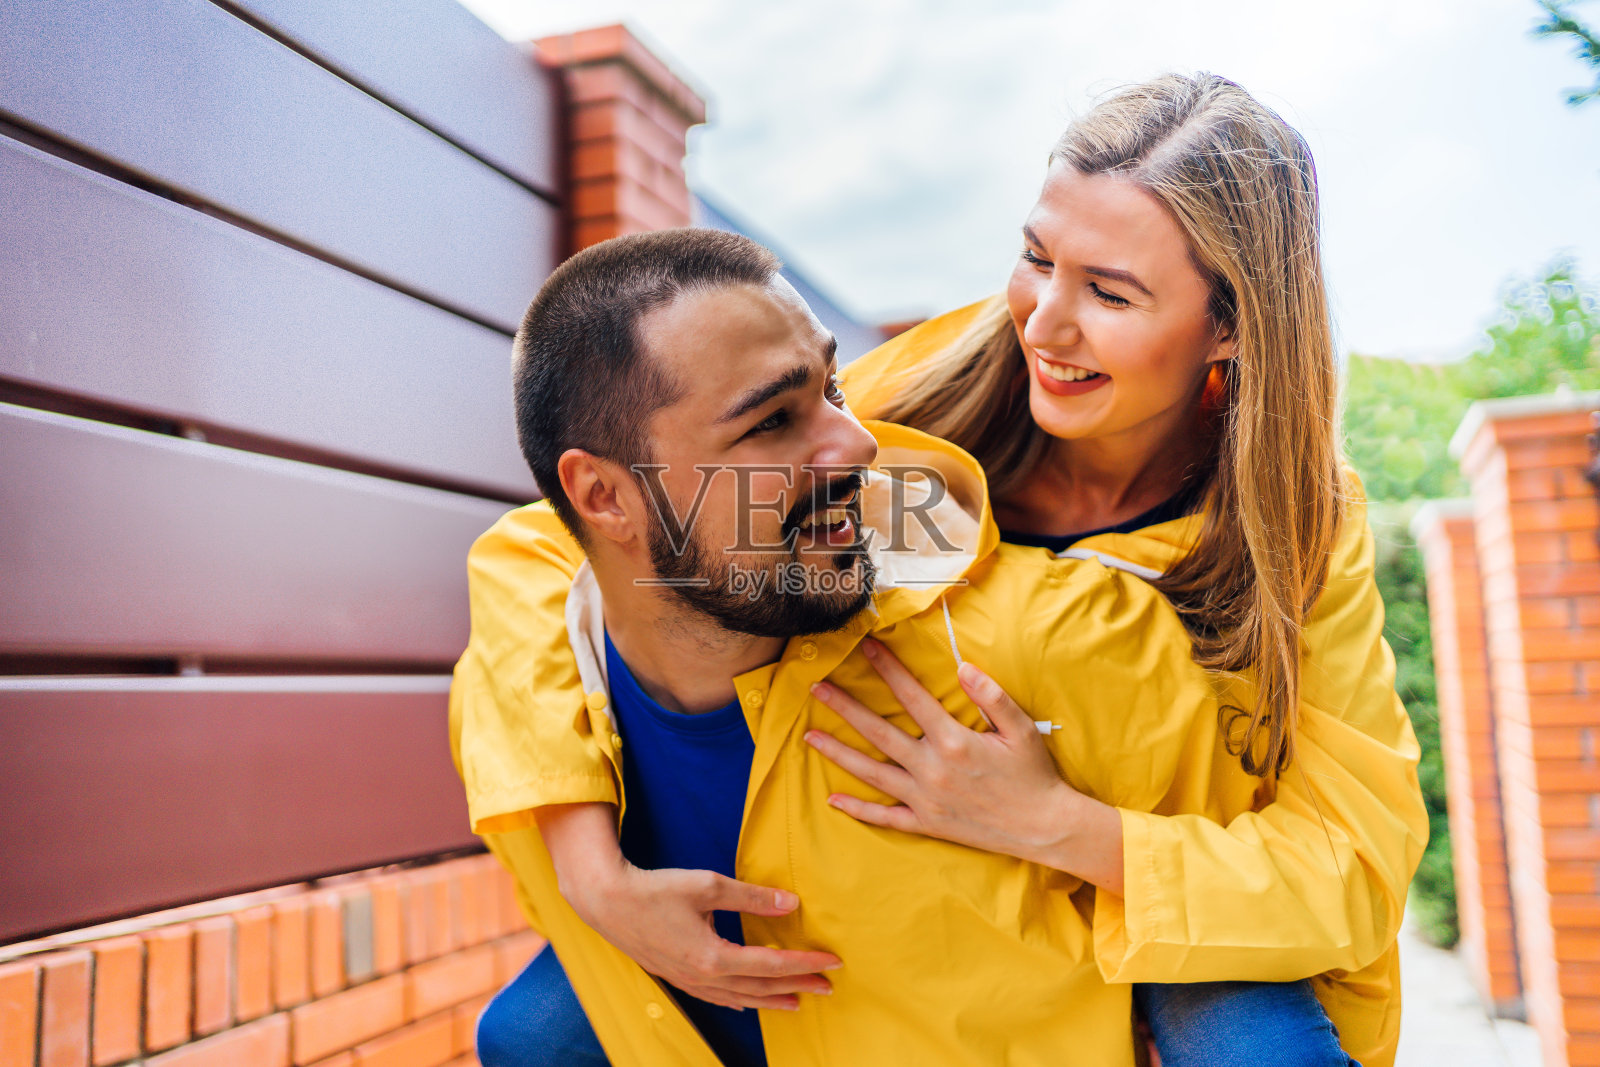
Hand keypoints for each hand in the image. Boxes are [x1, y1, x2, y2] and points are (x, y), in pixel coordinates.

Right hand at [575, 863, 841, 1011]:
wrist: (607, 901)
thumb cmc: (655, 889)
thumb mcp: (708, 885)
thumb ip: (752, 897)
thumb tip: (790, 904)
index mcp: (714, 956)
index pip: (772, 964)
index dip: (805, 964)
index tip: (831, 962)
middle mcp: (703, 977)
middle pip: (761, 987)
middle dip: (797, 986)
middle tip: (827, 987)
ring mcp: (689, 981)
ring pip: (740, 997)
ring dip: (772, 998)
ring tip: (797, 1000)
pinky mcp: (677, 977)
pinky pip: (718, 998)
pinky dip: (742, 999)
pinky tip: (749, 999)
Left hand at [804, 639, 1123, 891]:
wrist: (1045, 829)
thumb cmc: (1034, 775)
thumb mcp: (1021, 729)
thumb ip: (992, 696)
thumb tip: (962, 667)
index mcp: (954, 741)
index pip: (911, 697)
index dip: (887, 669)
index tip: (865, 648)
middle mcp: (932, 769)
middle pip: (878, 732)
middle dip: (844, 707)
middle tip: (816, 688)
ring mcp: (926, 799)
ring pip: (872, 773)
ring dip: (838, 753)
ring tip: (809, 736)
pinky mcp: (928, 825)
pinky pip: (885, 817)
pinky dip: (858, 810)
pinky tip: (833, 799)